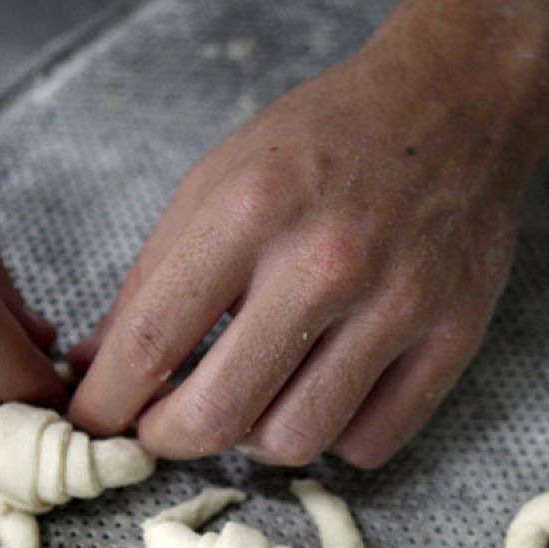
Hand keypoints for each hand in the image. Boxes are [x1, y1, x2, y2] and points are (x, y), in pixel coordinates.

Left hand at [67, 51, 520, 467]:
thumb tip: (95, 370)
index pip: (151, 342)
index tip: (94, 419)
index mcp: (251, 211)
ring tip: (253, 397)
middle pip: (218, 415)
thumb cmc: (324, 141)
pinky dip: (333, 434)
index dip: (105, 403)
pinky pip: (369, 443)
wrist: (454, 104)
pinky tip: (324, 390)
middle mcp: (325, 263)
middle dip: (168, 438)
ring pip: (295, 441)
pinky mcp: (454, 339)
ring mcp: (398, 306)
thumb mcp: (216, 181)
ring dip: (254, 438)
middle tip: (162, 428)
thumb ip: (152, 279)